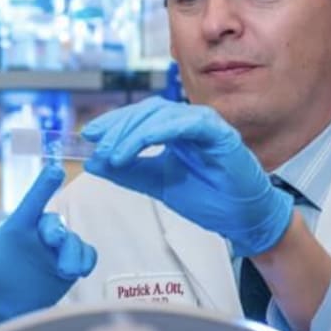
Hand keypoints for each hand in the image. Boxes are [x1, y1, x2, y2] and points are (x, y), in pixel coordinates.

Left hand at [0, 163, 96, 321]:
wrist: (5, 305)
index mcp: (21, 225)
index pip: (34, 201)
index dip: (44, 186)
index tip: (56, 170)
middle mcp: (42, 232)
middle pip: (55, 223)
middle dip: (57, 230)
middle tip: (54, 239)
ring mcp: (60, 248)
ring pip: (74, 241)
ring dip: (73, 253)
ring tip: (66, 271)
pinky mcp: (73, 263)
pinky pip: (87, 255)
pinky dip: (86, 260)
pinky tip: (81, 272)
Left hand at [82, 97, 291, 256]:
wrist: (241, 219)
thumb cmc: (208, 199)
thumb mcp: (157, 183)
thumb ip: (128, 171)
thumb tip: (95, 161)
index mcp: (176, 129)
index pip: (139, 116)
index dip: (112, 123)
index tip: (90, 136)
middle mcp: (190, 121)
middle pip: (146, 111)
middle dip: (118, 128)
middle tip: (99, 149)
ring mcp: (205, 124)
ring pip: (161, 115)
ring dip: (132, 134)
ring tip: (113, 156)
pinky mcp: (219, 133)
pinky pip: (185, 124)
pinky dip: (158, 132)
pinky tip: (139, 146)